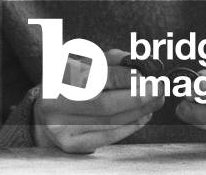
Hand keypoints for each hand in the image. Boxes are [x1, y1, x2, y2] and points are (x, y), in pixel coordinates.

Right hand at [33, 49, 163, 153]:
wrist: (46, 110)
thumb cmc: (72, 82)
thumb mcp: (85, 62)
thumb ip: (113, 60)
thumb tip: (143, 64)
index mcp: (58, 75)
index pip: (96, 77)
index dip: (125, 77)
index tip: (147, 75)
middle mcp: (55, 101)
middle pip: (104, 104)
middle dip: (137, 97)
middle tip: (158, 90)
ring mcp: (60, 126)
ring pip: (108, 122)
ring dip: (138, 112)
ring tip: (154, 102)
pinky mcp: (69, 144)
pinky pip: (105, 138)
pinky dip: (128, 128)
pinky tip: (142, 118)